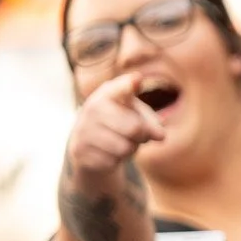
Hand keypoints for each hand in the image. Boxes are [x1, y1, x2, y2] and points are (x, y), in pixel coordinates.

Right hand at [64, 72, 165, 188]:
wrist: (87, 143)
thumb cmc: (121, 122)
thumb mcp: (138, 115)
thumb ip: (152, 122)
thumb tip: (160, 136)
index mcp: (109, 93)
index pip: (120, 88)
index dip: (128, 84)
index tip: (137, 78)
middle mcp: (92, 107)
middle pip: (134, 128)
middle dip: (142, 135)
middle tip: (138, 134)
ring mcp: (83, 129)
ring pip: (125, 148)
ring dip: (130, 149)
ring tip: (121, 141)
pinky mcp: (79, 151)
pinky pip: (112, 162)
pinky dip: (116, 160)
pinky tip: (108, 152)